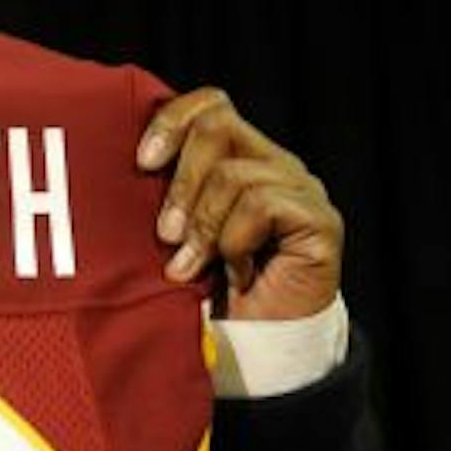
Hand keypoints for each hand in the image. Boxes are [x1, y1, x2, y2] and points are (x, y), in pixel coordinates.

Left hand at [136, 88, 341, 320]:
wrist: (251, 346)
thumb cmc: (205, 290)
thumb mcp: (173, 233)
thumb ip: (162, 194)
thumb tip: (130, 163)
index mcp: (237, 157)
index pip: (210, 105)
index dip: (171, 122)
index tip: (140, 163)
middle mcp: (273, 163)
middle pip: (219, 125)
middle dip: (181, 182)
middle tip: (165, 234)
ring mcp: (300, 188)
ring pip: (234, 174)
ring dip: (202, 227)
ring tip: (190, 267)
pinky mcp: (320, 219)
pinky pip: (262, 205)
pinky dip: (235, 243)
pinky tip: (237, 273)